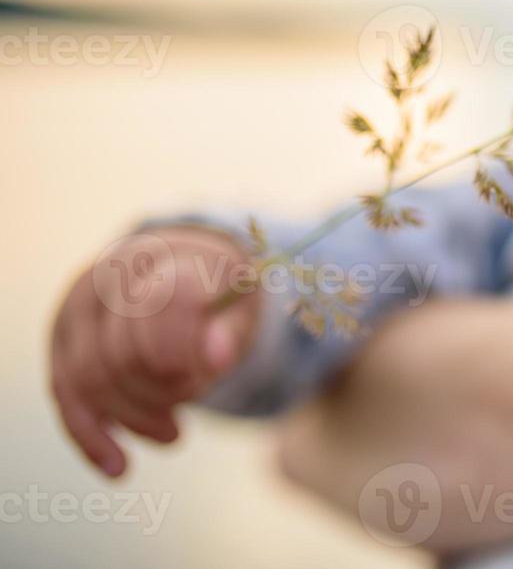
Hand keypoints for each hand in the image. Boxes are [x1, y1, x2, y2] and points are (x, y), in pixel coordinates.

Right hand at [50, 225, 260, 475]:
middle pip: (124, 352)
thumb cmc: (217, 292)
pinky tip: (120, 468)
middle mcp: (107, 275)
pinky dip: (91, 437)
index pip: (164, 302)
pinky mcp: (62, 345)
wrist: (180, 270)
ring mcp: (76, 311)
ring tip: (174, 432)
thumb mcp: (240, 302)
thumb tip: (216, 356)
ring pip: (91, 379)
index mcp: (161, 254)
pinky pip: (66, 397)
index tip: (213, 371)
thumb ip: (231, 327)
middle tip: (198, 397)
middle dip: (166, 389)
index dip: (185, 348)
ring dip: (135, 417)